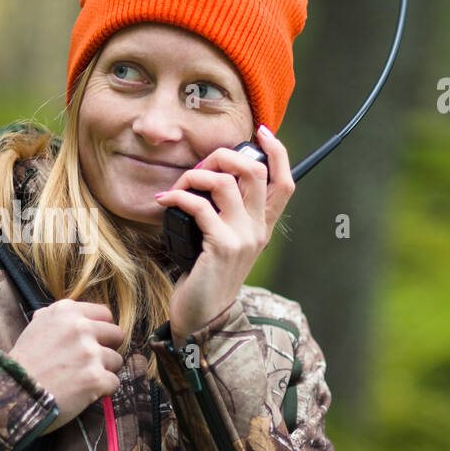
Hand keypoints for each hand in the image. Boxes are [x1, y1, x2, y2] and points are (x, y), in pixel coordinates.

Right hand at [8, 300, 125, 434]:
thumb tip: (77, 317)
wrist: (12, 393)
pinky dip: (103, 391)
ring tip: (82, 380)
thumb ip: (57, 318)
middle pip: (116, 335)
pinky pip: (115, 383)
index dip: (101, 330)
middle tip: (90, 363)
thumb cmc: (23, 363)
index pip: (105, 314)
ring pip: (117, 360)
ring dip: (104, 371)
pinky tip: (85, 393)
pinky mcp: (95, 378)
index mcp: (65, 312)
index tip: (94, 342)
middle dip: (107, 349)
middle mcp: (80, 327)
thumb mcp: (35, 327)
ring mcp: (89, 353)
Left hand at [154, 124, 294, 337]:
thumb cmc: (206, 276)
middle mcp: (258, 230)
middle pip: (256, 172)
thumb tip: (209, 177)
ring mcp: (242, 238)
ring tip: (176, 187)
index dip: (278, 152)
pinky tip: (163, 201)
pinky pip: (200, 206)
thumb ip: (226, 214)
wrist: (203, 318)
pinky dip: (178, 196)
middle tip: (200, 166)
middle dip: (224, 156)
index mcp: (263, 226)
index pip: (286, 181)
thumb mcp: (223, 242)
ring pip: (226, 183)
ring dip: (194, 176)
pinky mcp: (221, 247)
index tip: (262, 132)